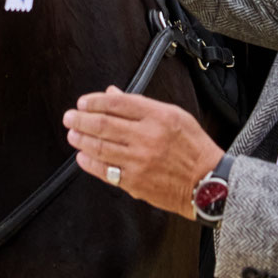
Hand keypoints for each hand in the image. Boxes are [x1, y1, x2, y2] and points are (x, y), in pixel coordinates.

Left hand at [63, 87, 223, 219]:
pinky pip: (106, 171)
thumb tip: (112, 94)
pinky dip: (90, 163)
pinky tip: (82, 157)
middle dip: (81, 119)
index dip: (95, 101)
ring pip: (100, 148)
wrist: (207, 183)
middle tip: (69, 117)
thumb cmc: (192, 147)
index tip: (83, 102)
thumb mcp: (174, 116)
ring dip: (81, 140)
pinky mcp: (136, 183)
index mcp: (158, 117)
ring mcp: (140, 161)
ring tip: (72, 135)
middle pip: (103, 124)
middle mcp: (147, 137)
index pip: (117, 103)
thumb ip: (142, 105)